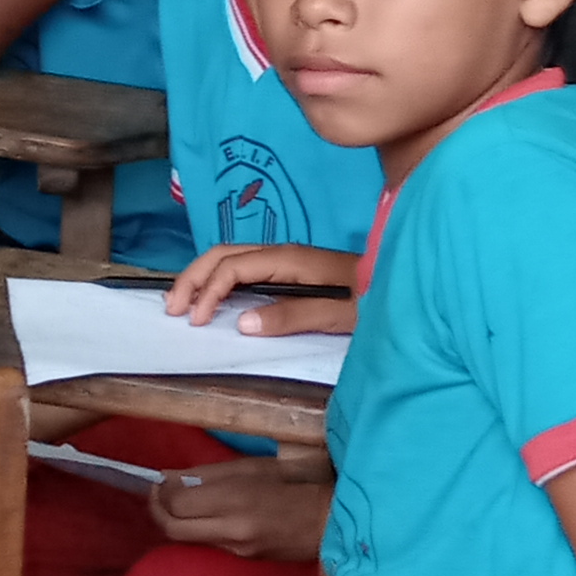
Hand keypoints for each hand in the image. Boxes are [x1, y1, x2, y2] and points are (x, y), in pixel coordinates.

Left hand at [149, 453, 333, 562]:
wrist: (333, 522)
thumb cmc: (299, 483)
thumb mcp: (254, 467)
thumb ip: (207, 473)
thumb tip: (169, 477)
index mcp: (235, 501)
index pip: (176, 504)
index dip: (161, 492)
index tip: (161, 479)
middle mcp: (231, 531)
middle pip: (172, 528)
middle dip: (158, 510)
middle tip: (159, 492)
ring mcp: (237, 550)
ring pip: (187, 539)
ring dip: (176, 520)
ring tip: (182, 499)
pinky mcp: (243, 560)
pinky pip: (208, 543)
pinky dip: (197, 528)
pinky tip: (205, 514)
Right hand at [165, 242, 362, 336]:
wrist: (404, 286)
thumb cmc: (377, 300)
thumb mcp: (338, 315)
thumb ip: (292, 317)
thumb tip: (242, 322)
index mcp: (291, 260)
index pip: (235, 266)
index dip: (209, 291)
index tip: (197, 322)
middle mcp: (284, 253)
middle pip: (224, 253)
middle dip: (193, 277)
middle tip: (171, 308)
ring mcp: (287, 259)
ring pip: (231, 257)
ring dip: (201, 276)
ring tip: (181, 302)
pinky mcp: (291, 270)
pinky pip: (244, 267)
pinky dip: (219, 279)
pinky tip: (212, 298)